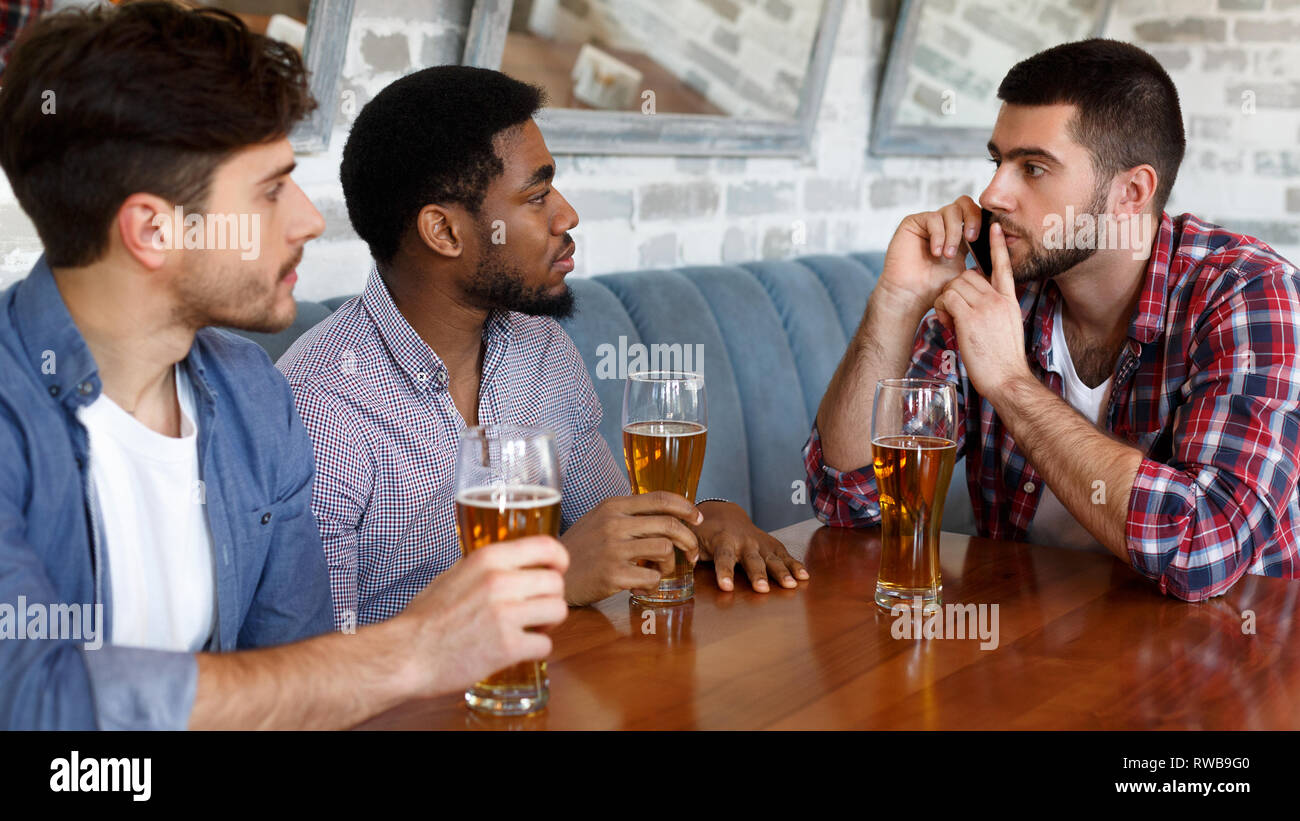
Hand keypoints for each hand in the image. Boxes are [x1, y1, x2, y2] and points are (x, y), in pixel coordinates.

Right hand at [397, 535, 568, 696]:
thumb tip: (514, 566)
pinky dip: (536, 650)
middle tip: (536, 610)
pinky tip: (518, 650)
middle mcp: (500, 581)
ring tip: (530, 629)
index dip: (560, 560)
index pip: (547, 546)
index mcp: (488, 559)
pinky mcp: (507, 646)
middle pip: (556, 582)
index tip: (558, 570)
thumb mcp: (455, 574)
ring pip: (558, 611)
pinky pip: (546, 645)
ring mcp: (505, 614)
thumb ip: (487, 568)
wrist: (405, 654)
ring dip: (548, 623)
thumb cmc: (425, 619)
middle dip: (551, 598)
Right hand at [560, 491, 702, 605]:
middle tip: (691, 553)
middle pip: (669, 524)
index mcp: (613, 506)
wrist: (551, 574)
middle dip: (689, 540)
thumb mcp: (598, 520)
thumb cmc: (579, 548)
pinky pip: (652, 577)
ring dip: (669, 564)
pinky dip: (653, 584)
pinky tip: (641, 586)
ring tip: (657, 571)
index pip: (660, 498)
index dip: (686, 507)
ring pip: (664, 550)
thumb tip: (665, 513)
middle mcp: (614, 523)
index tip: (698, 518)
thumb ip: (626, 514)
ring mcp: (613, 549)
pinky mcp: (613, 574)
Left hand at [695, 501, 807, 592]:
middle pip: (752, 560)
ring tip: (791, 585)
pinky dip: (795, 565)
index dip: (724, 572)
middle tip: (761, 588)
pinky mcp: (772, 545)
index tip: (726, 587)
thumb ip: (690, 552)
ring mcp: (760, 543)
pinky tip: (805, 577)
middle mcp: (744, 542)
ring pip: (772, 559)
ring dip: (781, 572)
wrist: (726, 514)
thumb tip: (684, 564)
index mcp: (722, 541)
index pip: (723, 557)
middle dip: (757, 574)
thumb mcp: (694, 539)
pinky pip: (785, 556)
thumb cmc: (707, 532)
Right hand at [877, 195, 982, 314]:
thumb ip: (981, 256)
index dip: (983, 220)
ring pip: (951, 210)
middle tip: (972, 238)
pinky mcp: (913, 222)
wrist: (912, 296)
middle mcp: (944, 225)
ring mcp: (928, 222)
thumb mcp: (967, 271)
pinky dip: (938, 235)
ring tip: (947, 255)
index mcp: (959, 233)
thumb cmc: (936, 288)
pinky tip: (936, 252)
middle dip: (973, 219)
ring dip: (953, 233)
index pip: (975, 213)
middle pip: (965, 203)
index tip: (987, 236)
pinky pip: (933, 218)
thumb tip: (1003, 241)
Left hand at [932, 222, 1032, 403]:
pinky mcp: (970, 317)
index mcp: (1009, 301)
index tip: (994, 226)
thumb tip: (975, 307)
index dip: (997, 246)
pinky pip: (946, 298)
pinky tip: (947, 325)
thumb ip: (993, 311)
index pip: (1004, 266)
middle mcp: (999, 299)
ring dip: (945, 301)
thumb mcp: (1005, 328)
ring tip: (949, 321)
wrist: (1008, 379)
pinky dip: (941, 309)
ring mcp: (986, 306)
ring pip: (954, 285)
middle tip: (952, 313)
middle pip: (967, 276)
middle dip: (954, 290)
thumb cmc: (1002, 361)